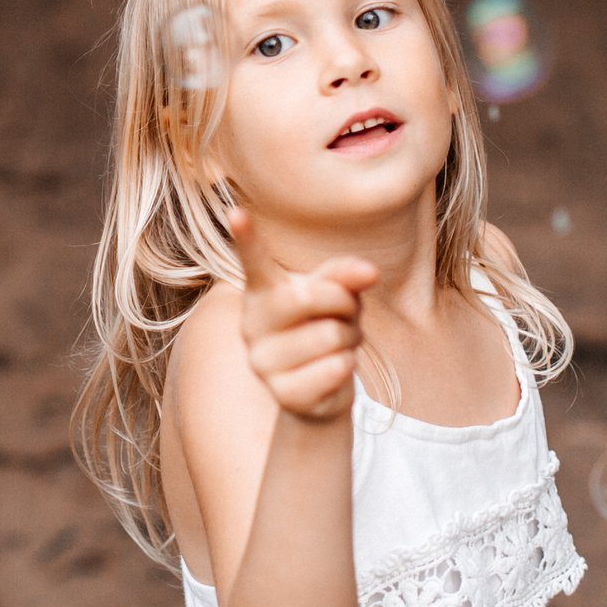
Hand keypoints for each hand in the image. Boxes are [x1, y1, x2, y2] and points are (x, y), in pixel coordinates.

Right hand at [229, 208, 377, 422]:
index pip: (254, 262)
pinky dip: (348, 365)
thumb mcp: (336, 294)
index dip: (246, 238)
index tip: (236, 212)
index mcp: (262, 291)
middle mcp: (252, 324)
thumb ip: (346, 276)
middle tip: (348, 311)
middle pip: (307, 296)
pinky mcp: (282, 394)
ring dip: (351, 337)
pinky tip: (335, 368)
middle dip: (343, 302)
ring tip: (340, 344)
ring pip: (330, 334)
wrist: (321, 387)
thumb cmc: (325, 326)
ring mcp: (262, 362)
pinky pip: (335, 368)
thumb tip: (370, 271)